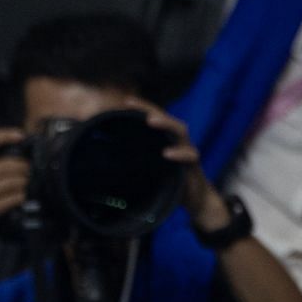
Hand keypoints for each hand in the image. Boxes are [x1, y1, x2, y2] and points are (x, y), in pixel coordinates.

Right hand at [0, 126, 30, 246]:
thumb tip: (24, 156)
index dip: (4, 135)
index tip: (20, 135)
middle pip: (7, 164)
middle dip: (25, 167)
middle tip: (32, 172)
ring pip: (13, 181)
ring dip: (26, 183)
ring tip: (29, 186)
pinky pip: (13, 198)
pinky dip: (23, 197)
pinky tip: (24, 199)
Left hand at [131, 98, 222, 231]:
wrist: (194, 199)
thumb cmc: (168, 182)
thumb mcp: (148, 169)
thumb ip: (134, 161)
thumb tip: (106, 161)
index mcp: (165, 139)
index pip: (153, 118)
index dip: (140, 109)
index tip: (122, 102)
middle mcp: (176, 141)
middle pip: (165, 118)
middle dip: (149, 109)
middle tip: (131, 103)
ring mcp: (187, 151)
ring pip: (179, 131)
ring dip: (166, 124)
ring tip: (151, 121)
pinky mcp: (194, 165)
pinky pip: (190, 155)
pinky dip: (179, 153)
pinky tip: (167, 153)